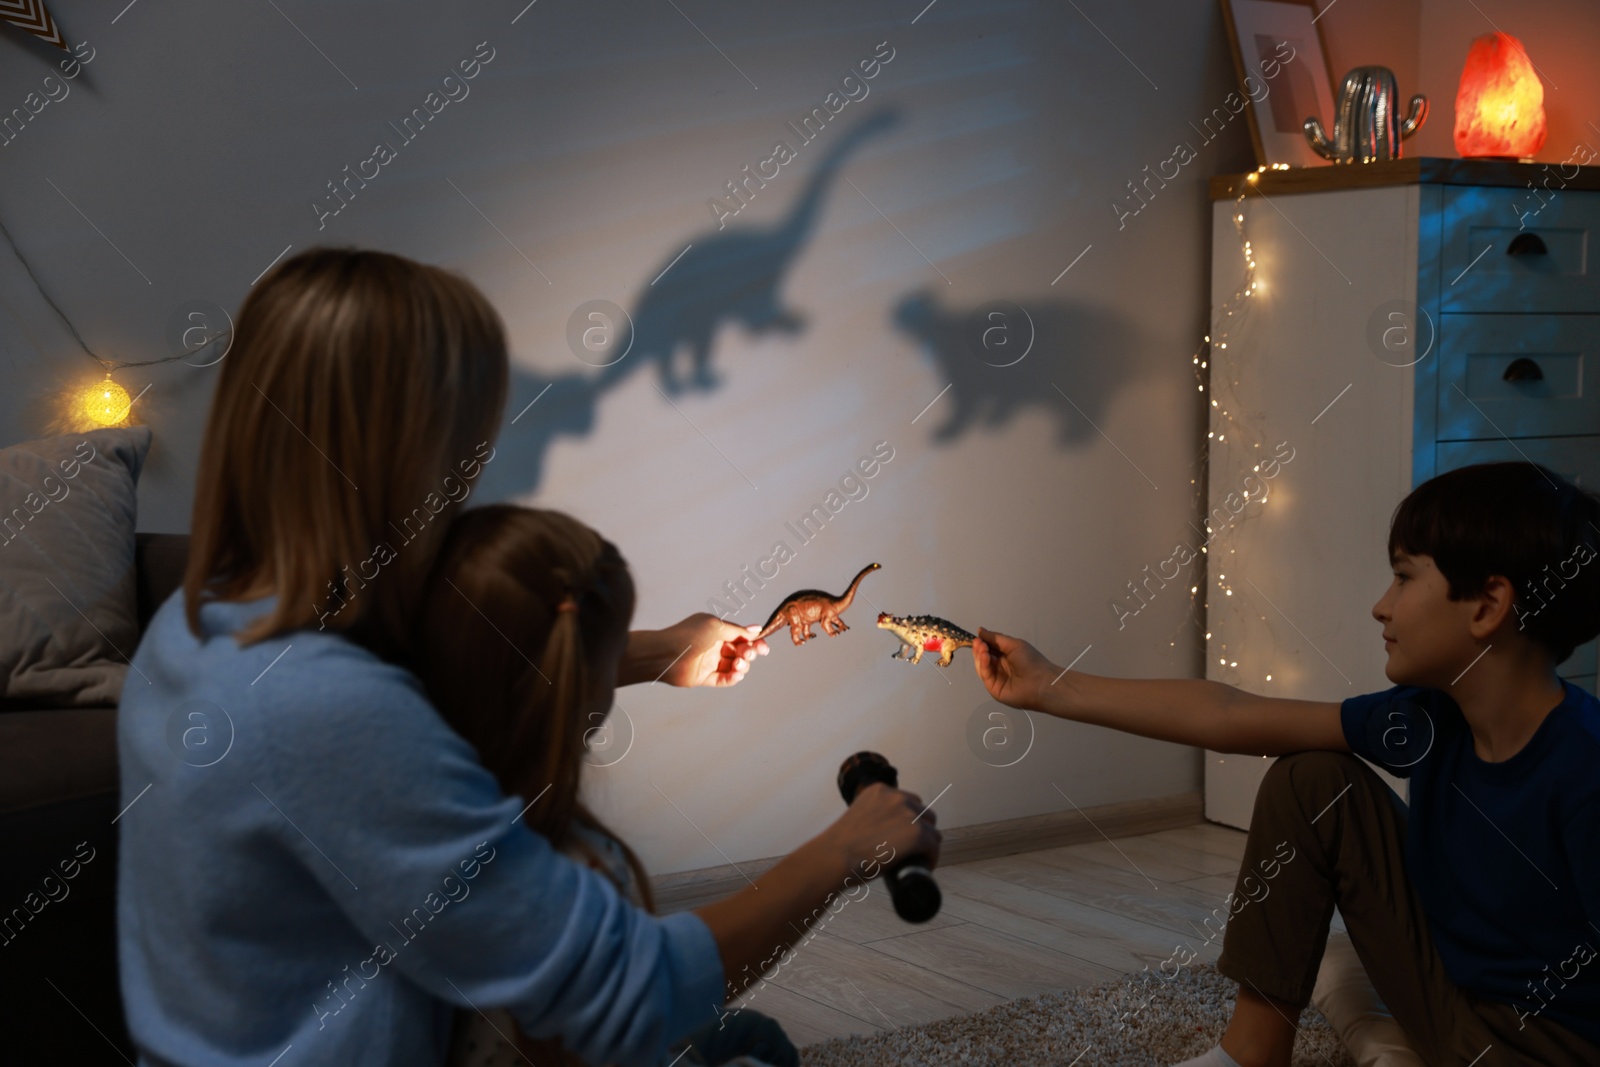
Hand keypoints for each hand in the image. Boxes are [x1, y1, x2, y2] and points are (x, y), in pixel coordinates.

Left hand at [651, 613, 769, 687]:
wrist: (665, 654)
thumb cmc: (688, 635)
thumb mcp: (716, 627)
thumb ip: (737, 631)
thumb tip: (757, 629)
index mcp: (716, 630)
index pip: (740, 636)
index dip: (754, 642)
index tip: (763, 647)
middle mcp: (713, 646)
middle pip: (739, 651)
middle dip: (748, 653)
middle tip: (748, 654)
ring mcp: (709, 662)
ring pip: (733, 666)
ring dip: (741, 666)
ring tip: (739, 665)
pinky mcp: (704, 677)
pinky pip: (723, 679)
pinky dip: (732, 678)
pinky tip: (736, 674)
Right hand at [822, 782, 940, 882]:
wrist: (835, 857)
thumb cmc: (840, 845)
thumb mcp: (857, 817)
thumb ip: (872, 817)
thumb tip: (882, 835)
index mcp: (880, 791)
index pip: (907, 801)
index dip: (910, 819)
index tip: (905, 834)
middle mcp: (896, 797)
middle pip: (923, 812)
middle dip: (921, 829)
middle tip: (913, 848)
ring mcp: (908, 815)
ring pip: (931, 830)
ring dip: (928, 843)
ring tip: (920, 858)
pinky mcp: (917, 834)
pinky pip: (933, 845)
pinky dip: (931, 857)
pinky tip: (925, 865)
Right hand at [971, 626, 1058, 711]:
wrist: (1041, 682)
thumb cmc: (1030, 661)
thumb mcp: (1014, 645)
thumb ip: (996, 638)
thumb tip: (980, 630)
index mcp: (1006, 656)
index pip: (989, 648)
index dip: (982, 642)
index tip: (977, 636)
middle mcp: (1000, 667)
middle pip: (983, 657)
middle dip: (979, 649)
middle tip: (979, 642)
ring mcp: (996, 679)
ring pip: (982, 666)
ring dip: (980, 656)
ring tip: (982, 648)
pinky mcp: (993, 689)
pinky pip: (985, 676)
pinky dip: (982, 665)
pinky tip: (985, 657)